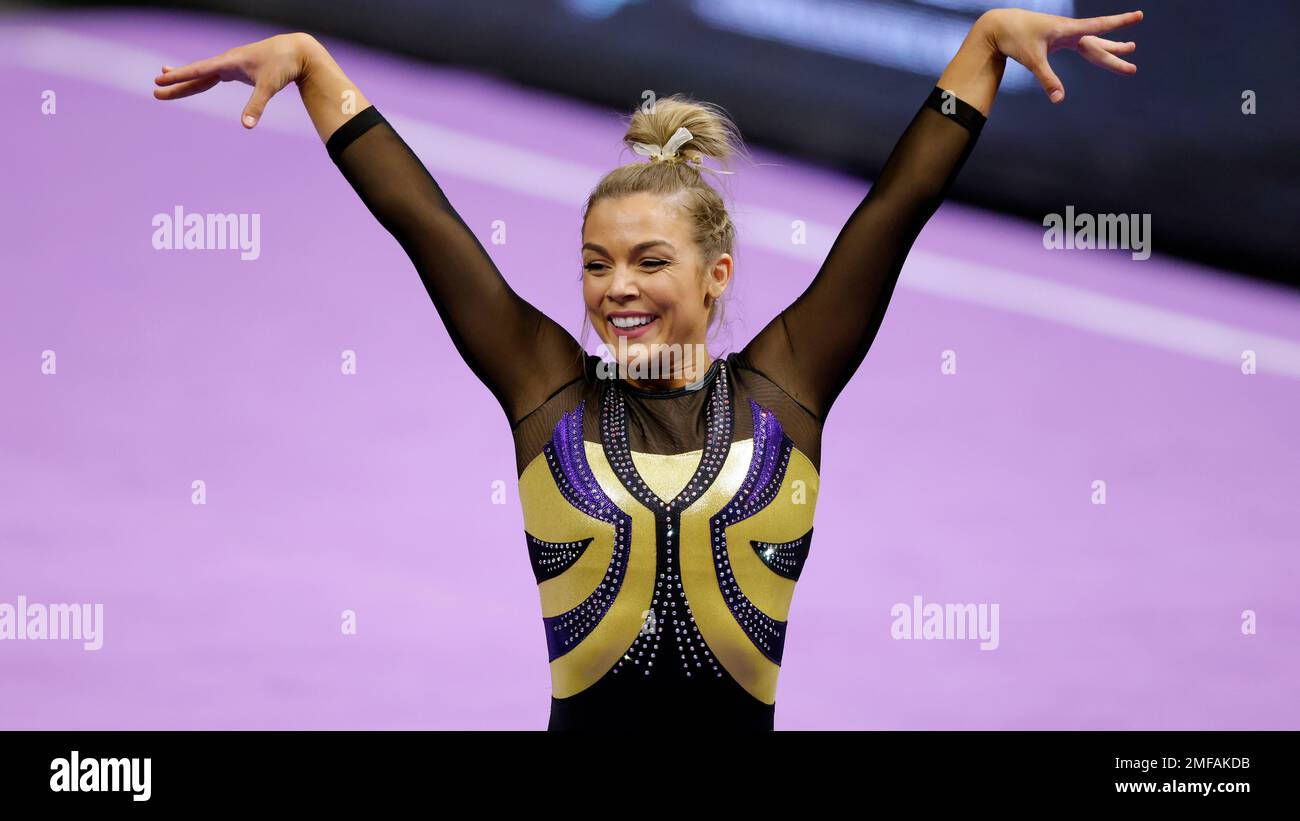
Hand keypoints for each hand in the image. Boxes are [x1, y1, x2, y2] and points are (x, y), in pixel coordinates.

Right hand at [153, 32, 317, 127]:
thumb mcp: (269, 86)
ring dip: (186, 78)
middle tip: (155, 89)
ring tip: (166, 79)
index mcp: (229, 63)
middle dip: (176, 82)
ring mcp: (233, 65)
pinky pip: (216, 75)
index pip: (198, 71)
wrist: (297, 51)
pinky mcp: (240, 69)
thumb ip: (256, 106)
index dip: (179, 77)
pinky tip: (198, 81)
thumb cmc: (283, 66)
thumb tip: (247, 126)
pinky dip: (204, 79)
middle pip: (196, 74)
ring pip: (204, 74)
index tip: (160, 81)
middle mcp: (227, 62)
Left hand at [979, 8, 1142, 103]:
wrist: (999, 26)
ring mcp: (1064, 35)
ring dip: (1110, 48)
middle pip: (1098, 44)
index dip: (1120, 22)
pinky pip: (1080, 45)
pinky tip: (1097, 51)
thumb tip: (1059, 100)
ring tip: (1130, 47)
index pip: (1100, 26)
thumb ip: (1048, 80)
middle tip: (1134, 58)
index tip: (1139, 15)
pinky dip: (1092, 49)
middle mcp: (1069, 31)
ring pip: (1092, 43)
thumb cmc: (1016, 39)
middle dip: (1116, 52)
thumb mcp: (1033, 60)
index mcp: (1068, 30)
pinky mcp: (1056, 40)